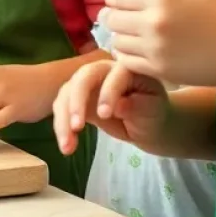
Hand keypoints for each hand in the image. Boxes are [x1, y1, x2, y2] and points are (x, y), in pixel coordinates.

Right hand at [53, 59, 169, 156]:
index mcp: (123, 69)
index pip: (112, 75)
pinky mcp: (75, 100)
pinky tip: (67, 146)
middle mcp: (100, 72)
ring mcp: (84, 85)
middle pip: (81, 79)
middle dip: (76, 102)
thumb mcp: (154, 109)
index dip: (107, 92)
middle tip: (77, 127)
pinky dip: (61, 127)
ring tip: (68, 147)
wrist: (145, 122)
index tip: (105, 115)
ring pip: (66, 95)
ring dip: (63, 120)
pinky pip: (62, 110)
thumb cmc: (153, 111)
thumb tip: (118, 106)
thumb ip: (140, 105)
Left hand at [104, 0, 215, 86]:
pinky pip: (126, 62)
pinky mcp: (160, 70)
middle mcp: (152, 23)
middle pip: (111, 19)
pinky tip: (136, 50)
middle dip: (115, 16)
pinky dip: (127, 55)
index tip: (123, 0)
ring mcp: (154, 48)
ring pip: (116, 41)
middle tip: (124, 17)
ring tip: (131, 34)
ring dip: (120, 36)